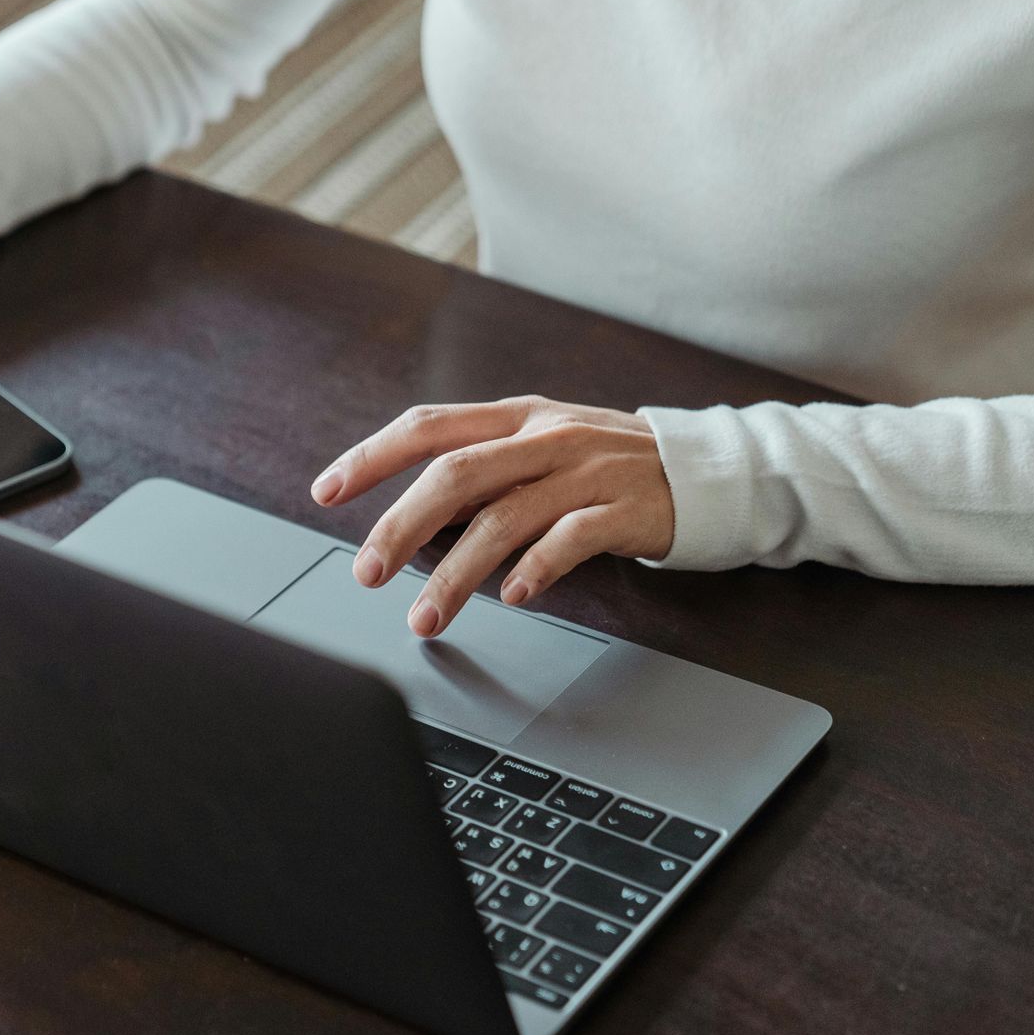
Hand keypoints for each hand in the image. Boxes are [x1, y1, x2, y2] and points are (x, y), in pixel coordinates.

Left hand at [309, 397, 674, 634]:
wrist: (707, 471)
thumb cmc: (607, 467)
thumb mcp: (539, 451)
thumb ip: (482, 474)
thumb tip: (411, 517)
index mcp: (514, 418)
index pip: (427, 426)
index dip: (372, 456)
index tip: (326, 490)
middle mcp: (545, 436)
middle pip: (455, 474)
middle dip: (401, 526)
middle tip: (367, 573)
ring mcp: (586, 471)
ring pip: (504, 517)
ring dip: (457, 573)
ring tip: (427, 617)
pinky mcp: (625, 509)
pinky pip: (571, 539)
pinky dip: (536, 569)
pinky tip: (513, 597)